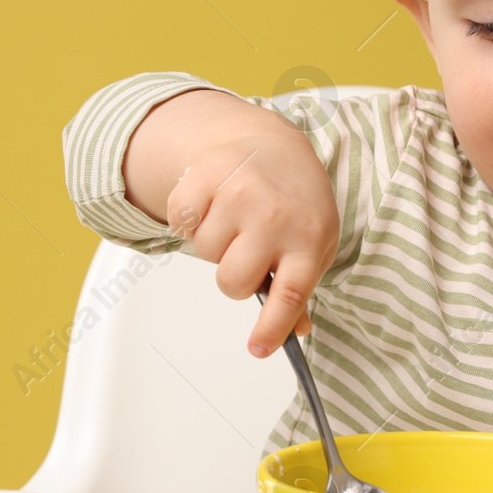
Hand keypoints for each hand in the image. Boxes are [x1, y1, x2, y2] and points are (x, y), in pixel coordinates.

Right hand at [164, 125, 338, 358]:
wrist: (272, 144)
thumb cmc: (294, 201)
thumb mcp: (313, 243)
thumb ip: (299, 288)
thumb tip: (295, 333)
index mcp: (309, 240)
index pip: (289, 296)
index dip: (271, 328)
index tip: (258, 349)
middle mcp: (275, 217)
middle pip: (233, 282)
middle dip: (233, 277)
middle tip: (245, 252)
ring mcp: (239, 194)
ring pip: (204, 253)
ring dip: (214, 242)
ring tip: (233, 219)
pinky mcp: (205, 176)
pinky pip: (179, 223)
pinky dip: (189, 220)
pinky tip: (212, 205)